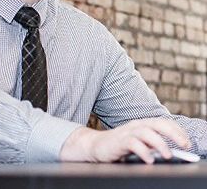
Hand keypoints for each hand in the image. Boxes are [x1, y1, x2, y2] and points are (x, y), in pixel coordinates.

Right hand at [60, 118, 190, 163]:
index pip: (163, 122)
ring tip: (168, 155)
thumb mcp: (139, 143)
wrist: (95, 146)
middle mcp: (136, 125)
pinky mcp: (119, 141)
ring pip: (146, 132)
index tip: (187, 142)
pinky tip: (149, 159)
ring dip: (159, 143)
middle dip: (173, 133)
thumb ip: (152, 144)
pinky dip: (143, 151)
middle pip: (157, 124)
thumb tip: (172, 151)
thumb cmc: (119, 145)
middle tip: (184, 145)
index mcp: (142, 124)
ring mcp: (127, 132)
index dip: (177, 131)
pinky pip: (132, 143)